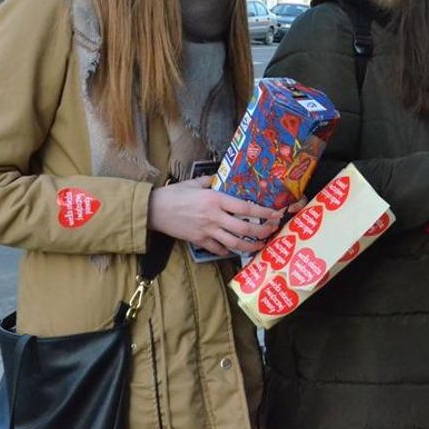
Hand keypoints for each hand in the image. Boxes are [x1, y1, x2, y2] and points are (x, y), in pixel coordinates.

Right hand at [147, 176, 296, 255]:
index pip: (245, 208)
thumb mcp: (195, 183)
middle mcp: (214, 216)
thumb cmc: (174, 194)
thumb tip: (221, 177)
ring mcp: (207, 231)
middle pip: (244, 229)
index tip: (275, 214)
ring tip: (260, 246)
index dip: (263, 213)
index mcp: (215, 199)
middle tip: (272, 231)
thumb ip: (211, 181)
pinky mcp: (199, 241)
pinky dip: (228, 251)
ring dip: (249, 246)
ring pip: (234, 243)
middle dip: (261, 232)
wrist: (154, 210)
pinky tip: (234, 250)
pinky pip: (218, 249)